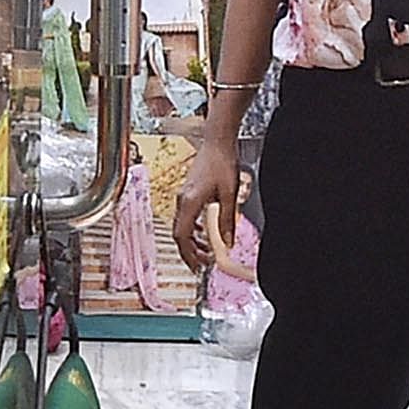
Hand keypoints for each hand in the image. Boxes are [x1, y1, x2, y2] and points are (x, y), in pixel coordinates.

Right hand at [171, 133, 247, 269]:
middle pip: (179, 234)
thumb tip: (228, 242)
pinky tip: (203, 232)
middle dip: (189, 252)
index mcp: (190, 202)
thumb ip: (227, 220)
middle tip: (202, 264)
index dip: (188, 254)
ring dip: (191, 241)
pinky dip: (192, 229)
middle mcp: (182, 200)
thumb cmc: (222, 162)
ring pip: (181, 226)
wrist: (216, 141)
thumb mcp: (229, 195)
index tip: (197, 267)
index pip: (182, 236)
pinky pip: (185, 217)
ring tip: (205, 251)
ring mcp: (183, 196)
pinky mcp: (188, 192)